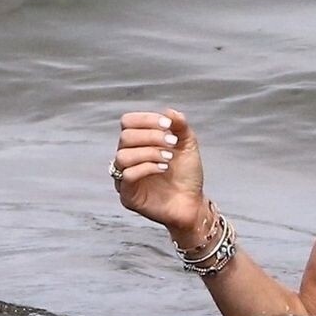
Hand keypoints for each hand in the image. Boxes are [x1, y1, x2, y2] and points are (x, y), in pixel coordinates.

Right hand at [111, 109, 206, 243]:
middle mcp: (128, 158)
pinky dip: (146, 167)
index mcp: (138, 143)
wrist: (193, 203)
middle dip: (152, 136)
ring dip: (149, 152)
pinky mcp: (128, 195)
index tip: (168, 125)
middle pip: (126, 137)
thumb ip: (180, 127)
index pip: (128, 122)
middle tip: (173, 144)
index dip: (146, 119)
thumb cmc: (187, 175)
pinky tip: (163, 168)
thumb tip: (169, 112)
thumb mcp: (188, 145)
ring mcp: (125, 177)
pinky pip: (127, 175)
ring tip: (169, 158)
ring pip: (123, 156)